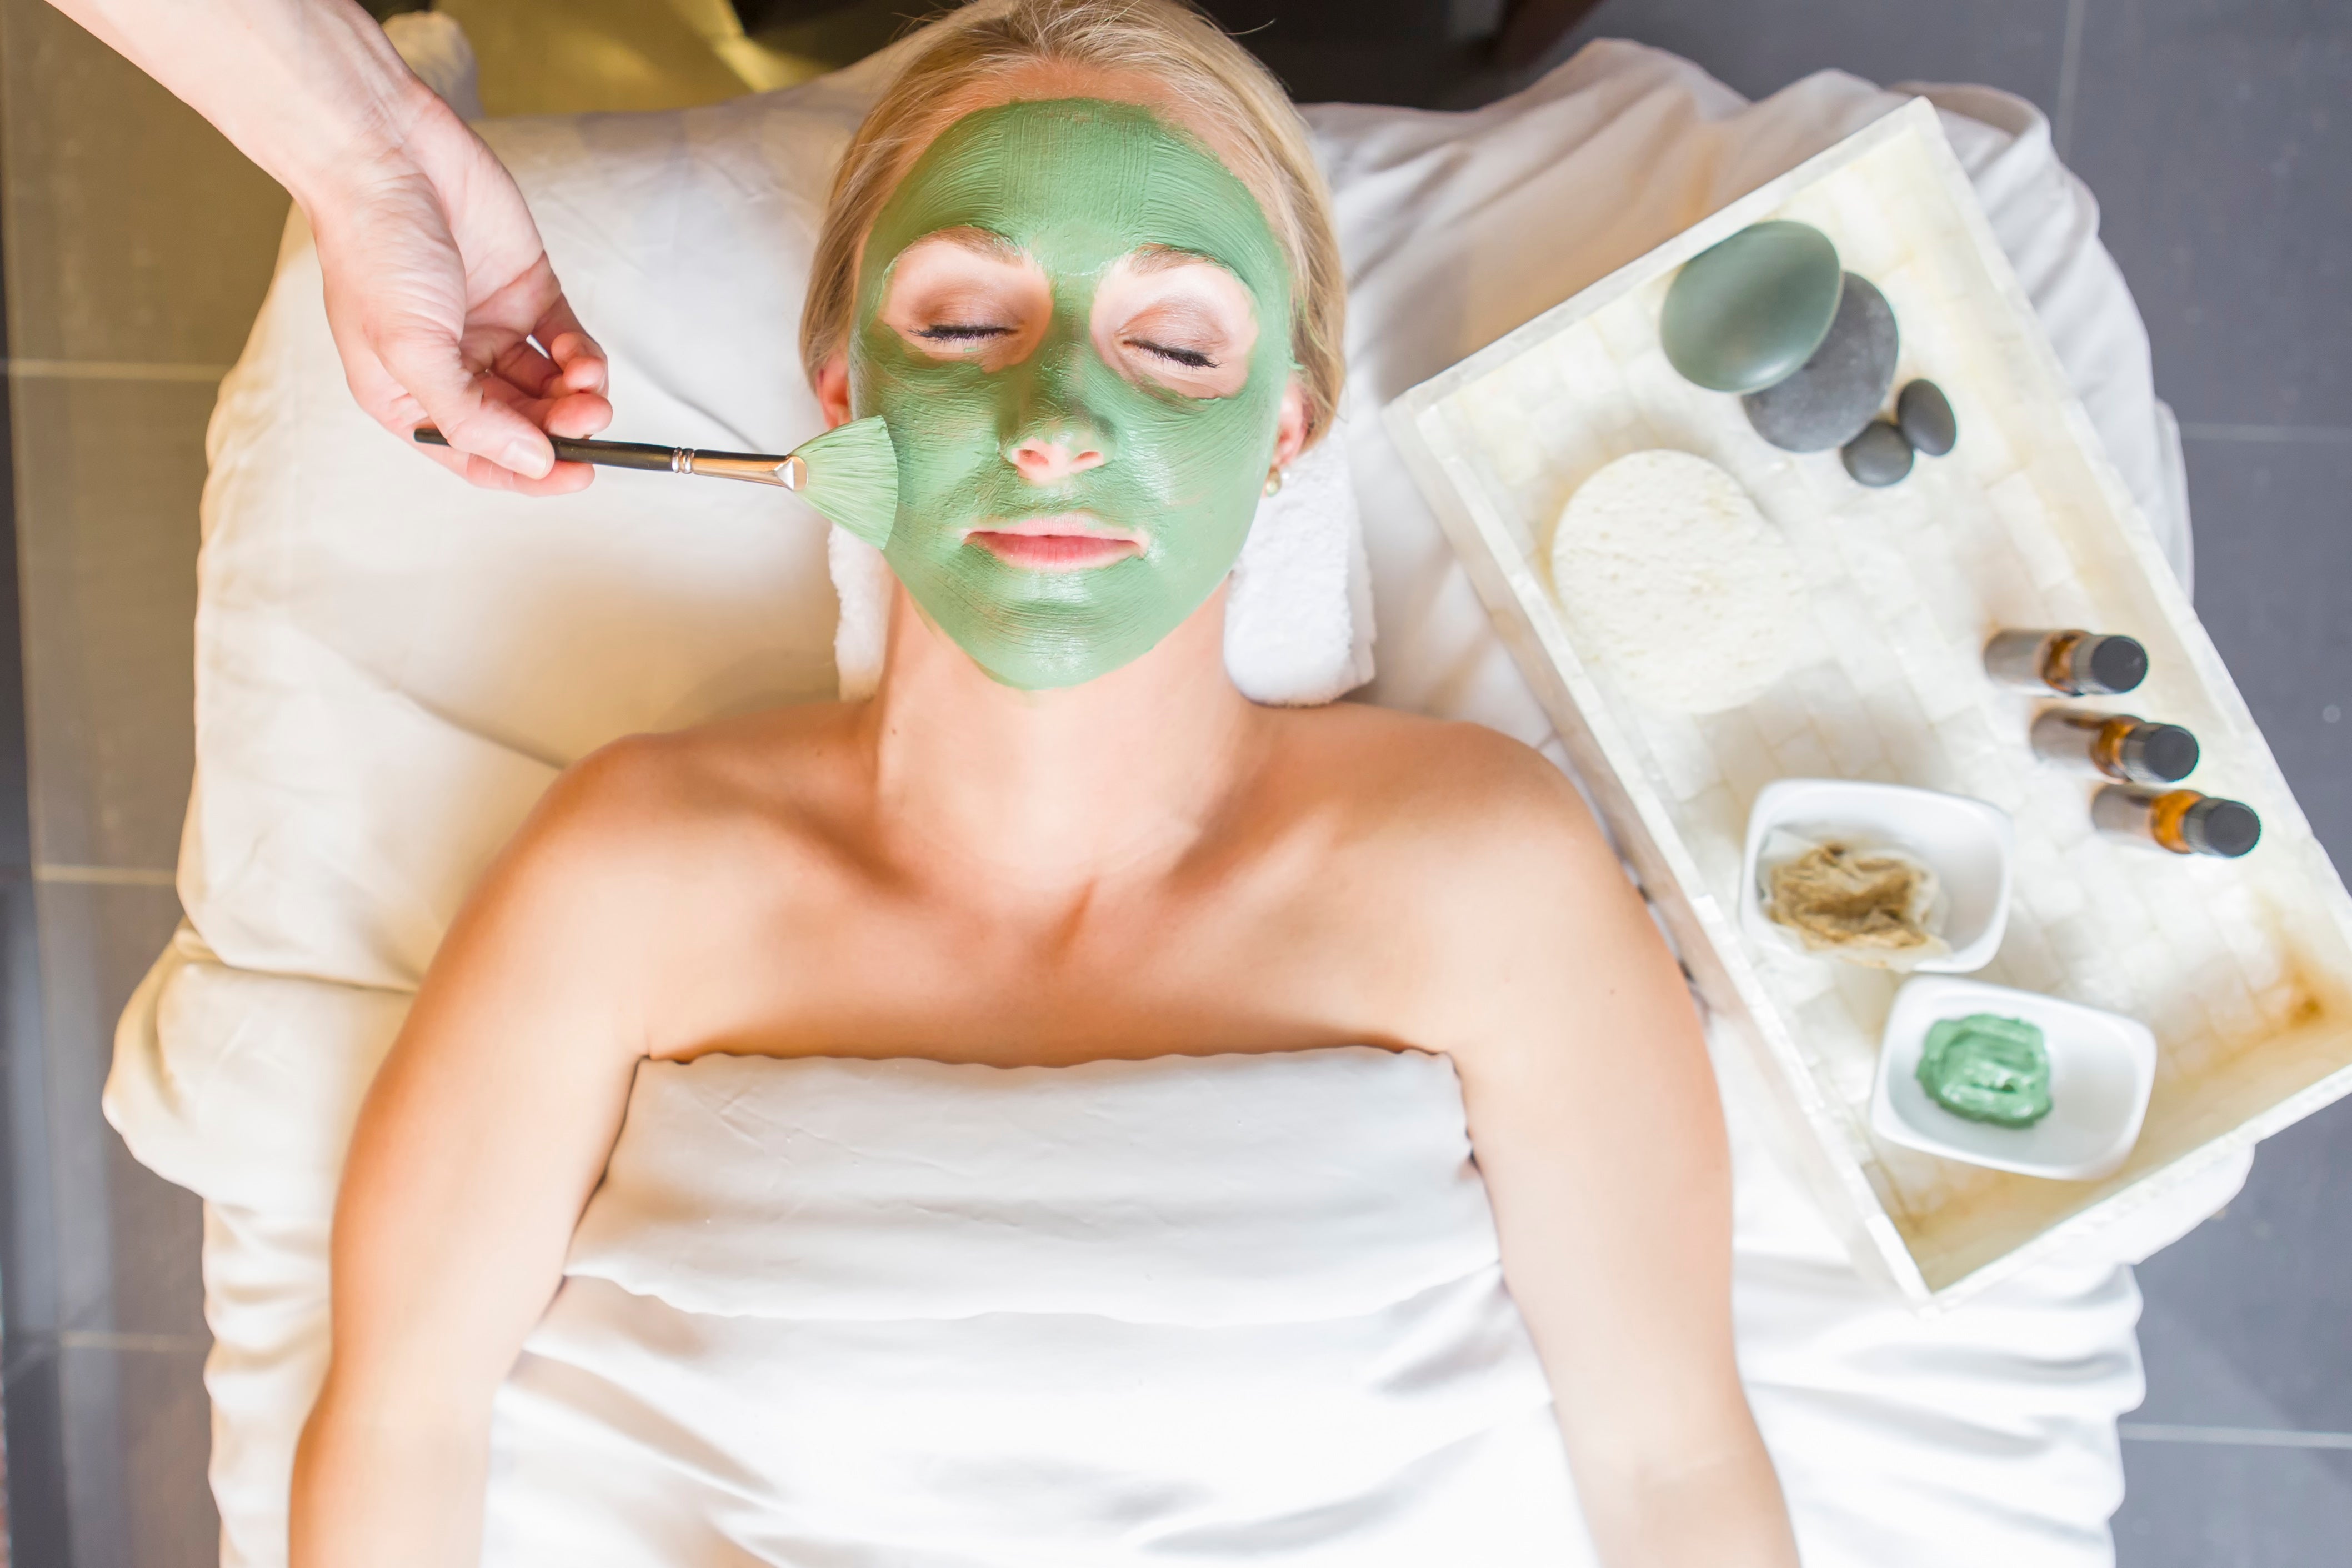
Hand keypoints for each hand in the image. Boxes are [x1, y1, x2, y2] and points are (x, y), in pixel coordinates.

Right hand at [311, 90, 612, 493]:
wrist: (382, 152)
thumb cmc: (373, 246)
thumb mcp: (410, 349)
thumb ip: (471, 416)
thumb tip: (531, 463)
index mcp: (408, 394)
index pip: (478, 456)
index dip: (528, 474)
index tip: (575, 476)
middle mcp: (452, 367)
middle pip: (524, 425)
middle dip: (560, 431)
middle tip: (587, 423)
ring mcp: (492, 329)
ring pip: (552, 388)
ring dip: (578, 398)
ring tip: (588, 390)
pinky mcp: (526, 291)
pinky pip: (567, 342)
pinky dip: (583, 358)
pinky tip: (584, 360)